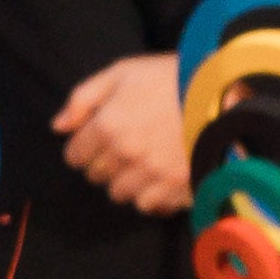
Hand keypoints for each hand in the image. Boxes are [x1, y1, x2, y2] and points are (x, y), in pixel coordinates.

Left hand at [54, 53, 194, 218]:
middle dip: (103, 164)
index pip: (75, 156)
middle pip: (96, 176)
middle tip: (120, 149)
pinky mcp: (178, 187)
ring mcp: (153, 174)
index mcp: (108, 126)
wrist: (221, 93)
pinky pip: (149, 205)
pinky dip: (150, 195)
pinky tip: (158, 177)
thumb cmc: (168, 77)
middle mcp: (126, 155)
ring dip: (125, 181)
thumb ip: (83, 99)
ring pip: (120, 194)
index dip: (81, 149)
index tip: (93, 143)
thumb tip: (58, 126)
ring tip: (141, 162)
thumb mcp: (121, 73)